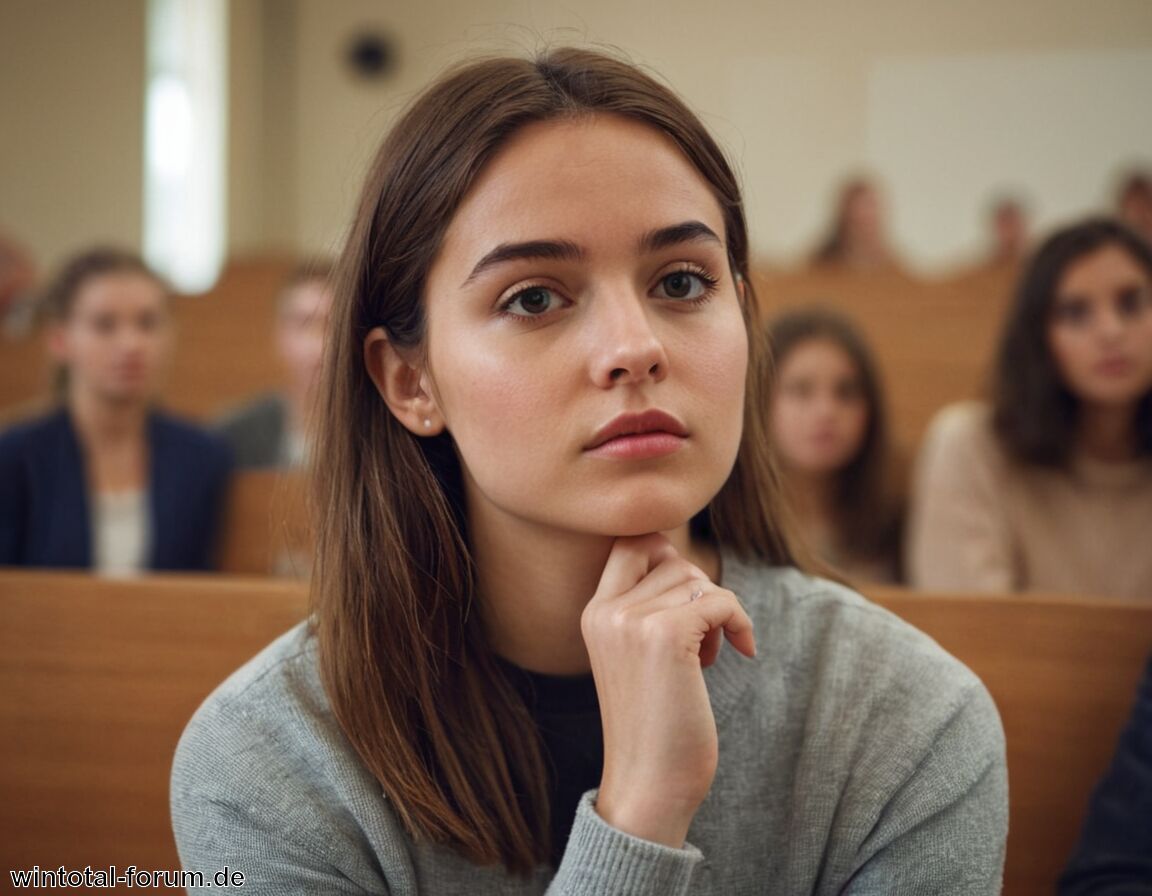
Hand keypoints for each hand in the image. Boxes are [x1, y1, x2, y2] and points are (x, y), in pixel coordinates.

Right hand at [582, 533, 755, 847]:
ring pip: (698, 580)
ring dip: (717, 613)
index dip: (668, 555)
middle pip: (670, 558)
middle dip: (698, 588)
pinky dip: (740, 622)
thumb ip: (647, 610)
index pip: (629, 542)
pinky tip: (742, 652)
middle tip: (702, 634)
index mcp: (593, 614)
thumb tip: (687, 566)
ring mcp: (630, 621)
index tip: (691, 596)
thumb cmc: (654, 727)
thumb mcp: (635, 657)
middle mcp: (605, 611)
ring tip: (705, 657)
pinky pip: (720, 600)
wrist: (649, 786)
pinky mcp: (664, 635)